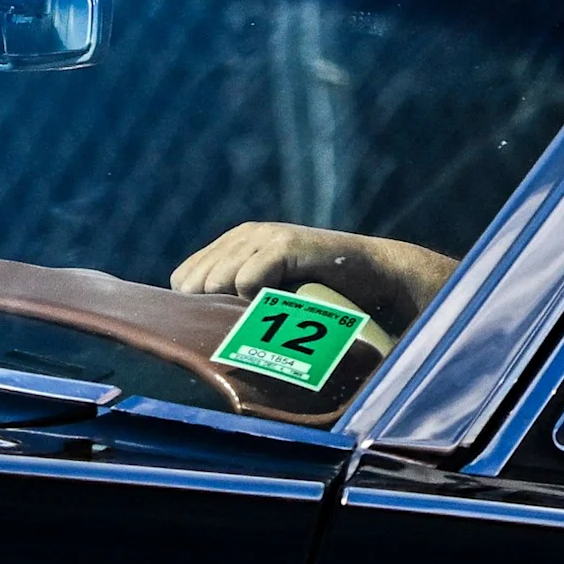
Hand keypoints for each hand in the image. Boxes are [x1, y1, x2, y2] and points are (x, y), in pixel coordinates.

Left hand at [170, 222, 458, 335]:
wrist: (379, 281)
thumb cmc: (325, 299)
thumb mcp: (271, 295)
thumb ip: (234, 299)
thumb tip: (192, 329)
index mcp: (234, 243)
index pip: (183, 280)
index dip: (199, 307)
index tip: (232, 322)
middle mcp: (245, 234)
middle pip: (195, 284)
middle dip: (214, 309)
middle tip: (255, 321)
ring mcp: (265, 236)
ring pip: (217, 283)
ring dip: (239, 307)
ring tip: (271, 314)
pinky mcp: (286, 243)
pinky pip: (246, 280)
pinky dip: (258, 300)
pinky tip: (283, 304)